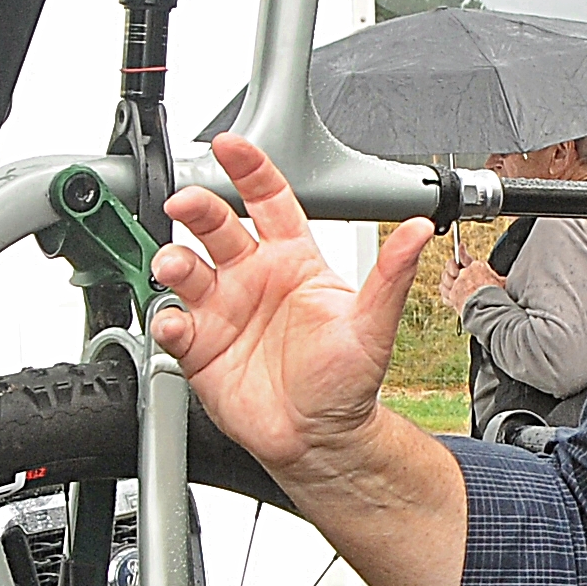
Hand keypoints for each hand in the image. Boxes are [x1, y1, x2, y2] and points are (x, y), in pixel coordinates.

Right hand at [149, 135, 431, 479]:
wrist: (320, 439)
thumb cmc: (346, 380)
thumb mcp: (372, 325)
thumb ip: (391, 275)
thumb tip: (418, 229)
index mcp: (293, 259)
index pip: (268, 200)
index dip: (249, 169)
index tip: (230, 146)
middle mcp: (252, 277)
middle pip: (216, 226)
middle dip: (198, 208)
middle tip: (187, 202)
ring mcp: (222, 310)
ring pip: (187, 269)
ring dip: (176, 261)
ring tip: (178, 267)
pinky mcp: (199, 346)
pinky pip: (173, 322)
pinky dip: (168, 318)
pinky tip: (178, 321)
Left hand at [445, 243, 503, 303]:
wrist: (488, 308)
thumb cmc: (497, 297)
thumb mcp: (502, 283)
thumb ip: (498, 278)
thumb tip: (503, 280)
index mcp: (478, 267)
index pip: (465, 255)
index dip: (461, 250)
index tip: (460, 246)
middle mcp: (465, 273)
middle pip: (451, 264)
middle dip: (452, 267)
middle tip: (455, 272)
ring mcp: (456, 284)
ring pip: (445, 277)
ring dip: (447, 280)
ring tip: (452, 284)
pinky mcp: (451, 296)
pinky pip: (444, 292)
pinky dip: (446, 293)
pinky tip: (449, 295)